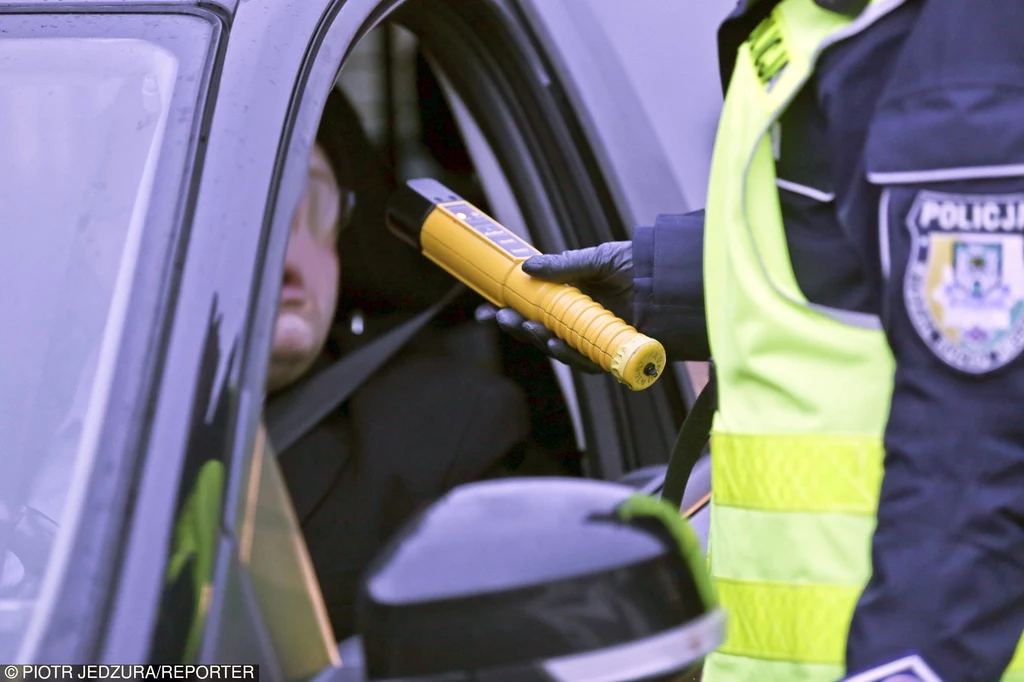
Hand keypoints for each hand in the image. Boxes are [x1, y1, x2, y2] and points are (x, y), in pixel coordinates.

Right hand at [493, 241, 633, 372]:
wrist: (676, 283)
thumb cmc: (642, 268)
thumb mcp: (599, 259)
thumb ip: (564, 265)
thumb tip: (527, 267)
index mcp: (574, 299)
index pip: (534, 308)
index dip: (510, 310)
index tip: (487, 309)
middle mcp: (581, 322)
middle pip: (540, 331)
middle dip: (518, 326)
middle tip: (500, 317)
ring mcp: (595, 340)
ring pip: (557, 348)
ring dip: (538, 339)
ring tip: (527, 326)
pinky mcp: (612, 357)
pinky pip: (584, 362)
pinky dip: (568, 354)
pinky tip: (555, 343)